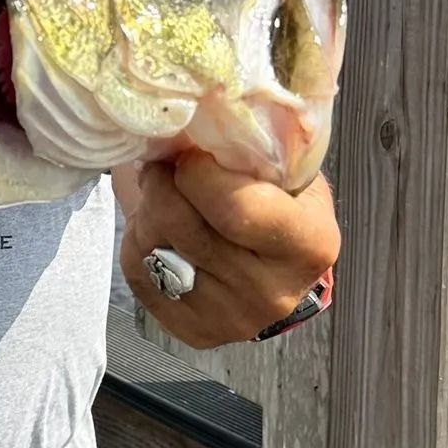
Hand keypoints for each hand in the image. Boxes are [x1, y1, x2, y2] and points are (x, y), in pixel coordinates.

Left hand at [116, 155, 337, 349]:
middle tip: (164, 167)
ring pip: (154, 249)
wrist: (274, 264)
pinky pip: (139, 275)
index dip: (198, 172)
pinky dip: (138, 244)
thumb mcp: (288, 167)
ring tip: (162, 198)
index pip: (236, 208)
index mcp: (309, 244)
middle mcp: (274, 292)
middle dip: (162, 184)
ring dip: (147, 212)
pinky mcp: (196, 332)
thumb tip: (202, 115)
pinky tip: (158, 232)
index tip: (190, 154)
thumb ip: (258, 146)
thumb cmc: (280, 202)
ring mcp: (233, 320)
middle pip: (184, 226)